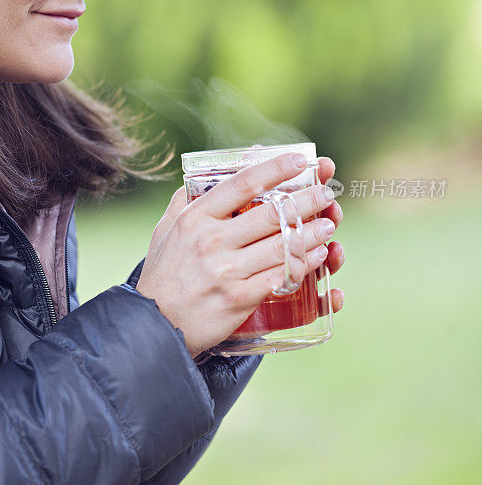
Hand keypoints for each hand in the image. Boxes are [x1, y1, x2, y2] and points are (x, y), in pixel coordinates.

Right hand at [137, 153, 342, 357]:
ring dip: (312, 233)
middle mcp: (212, 241)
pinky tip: (317, 257)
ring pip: (281, 245)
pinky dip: (302, 265)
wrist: (155, 325)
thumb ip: (187, 199)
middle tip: (327, 194)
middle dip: (307, 200)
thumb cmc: (163, 273)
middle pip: (271, 213)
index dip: (276, 168)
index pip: (243, 183)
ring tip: (329, 225)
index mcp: (196, 218)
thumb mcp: (166, 229)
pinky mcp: (238, 298)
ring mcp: (226, 271)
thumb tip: (211, 171)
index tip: (301, 160)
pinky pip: (279, 277)